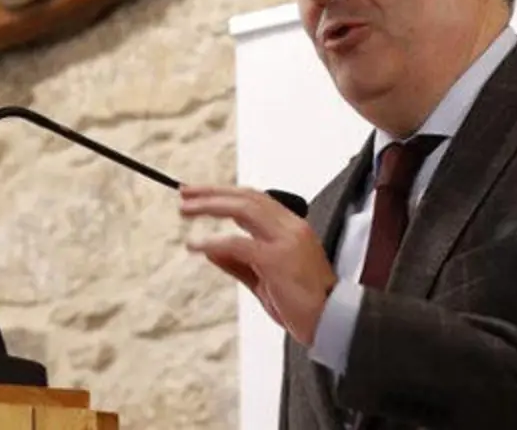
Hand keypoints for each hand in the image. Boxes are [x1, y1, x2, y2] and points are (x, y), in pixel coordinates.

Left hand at [179, 184, 337, 345]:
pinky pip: (238, 244)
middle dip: (213, 192)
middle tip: (185, 192)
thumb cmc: (303, 305)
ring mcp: (285, 241)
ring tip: (185, 209)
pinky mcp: (277, 260)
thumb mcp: (265, 280)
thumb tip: (211, 250)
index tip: (199, 193)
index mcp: (292, 228)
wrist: (332, 324)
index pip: (255, 199)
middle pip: (247, 197)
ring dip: (210, 206)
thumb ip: (239, 263)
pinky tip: (196, 245)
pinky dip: (213, 242)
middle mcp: (291, 228)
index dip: (225, 194)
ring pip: (243, 209)